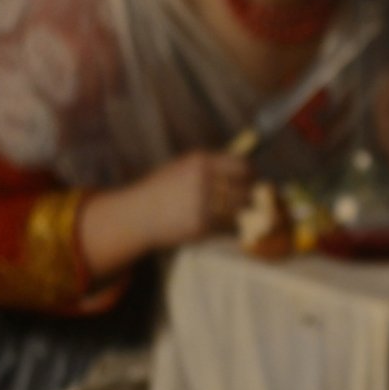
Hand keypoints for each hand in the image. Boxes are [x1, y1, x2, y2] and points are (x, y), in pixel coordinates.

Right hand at [137, 149, 253, 249]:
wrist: (137, 215)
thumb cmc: (163, 191)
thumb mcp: (183, 168)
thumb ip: (212, 167)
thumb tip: (249, 170)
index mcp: (200, 162)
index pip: (242, 165)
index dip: (251, 174)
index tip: (251, 180)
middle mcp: (203, 180)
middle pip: (246, 188)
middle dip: (249, 195)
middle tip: (247, 199)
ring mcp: (202, 203)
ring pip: (240, 209)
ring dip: (241, 212)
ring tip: (234, 213)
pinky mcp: (201, 225)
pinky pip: (229, 226)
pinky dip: (230, 227)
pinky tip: (222, 225)